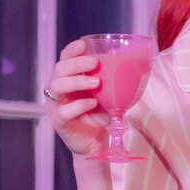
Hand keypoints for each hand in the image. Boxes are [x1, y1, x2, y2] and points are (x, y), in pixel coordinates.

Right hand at [43, 39, 105, 158]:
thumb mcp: (105, 94)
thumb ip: (110, 80)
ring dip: (77, 81)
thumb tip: (133, 63)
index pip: (64, 59)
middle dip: (77, 63)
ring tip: (97, 83)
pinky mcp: (58, 122)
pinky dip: (79, 105)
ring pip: (58, 87)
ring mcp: (55, 106)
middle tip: (95, 63)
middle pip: (59, 69)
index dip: (71, 50)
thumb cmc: (98, 115)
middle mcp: (57, 90)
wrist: (96, 144)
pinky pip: (64, 111)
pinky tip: (92, 103)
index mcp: (66, 79)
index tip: (83, 45)